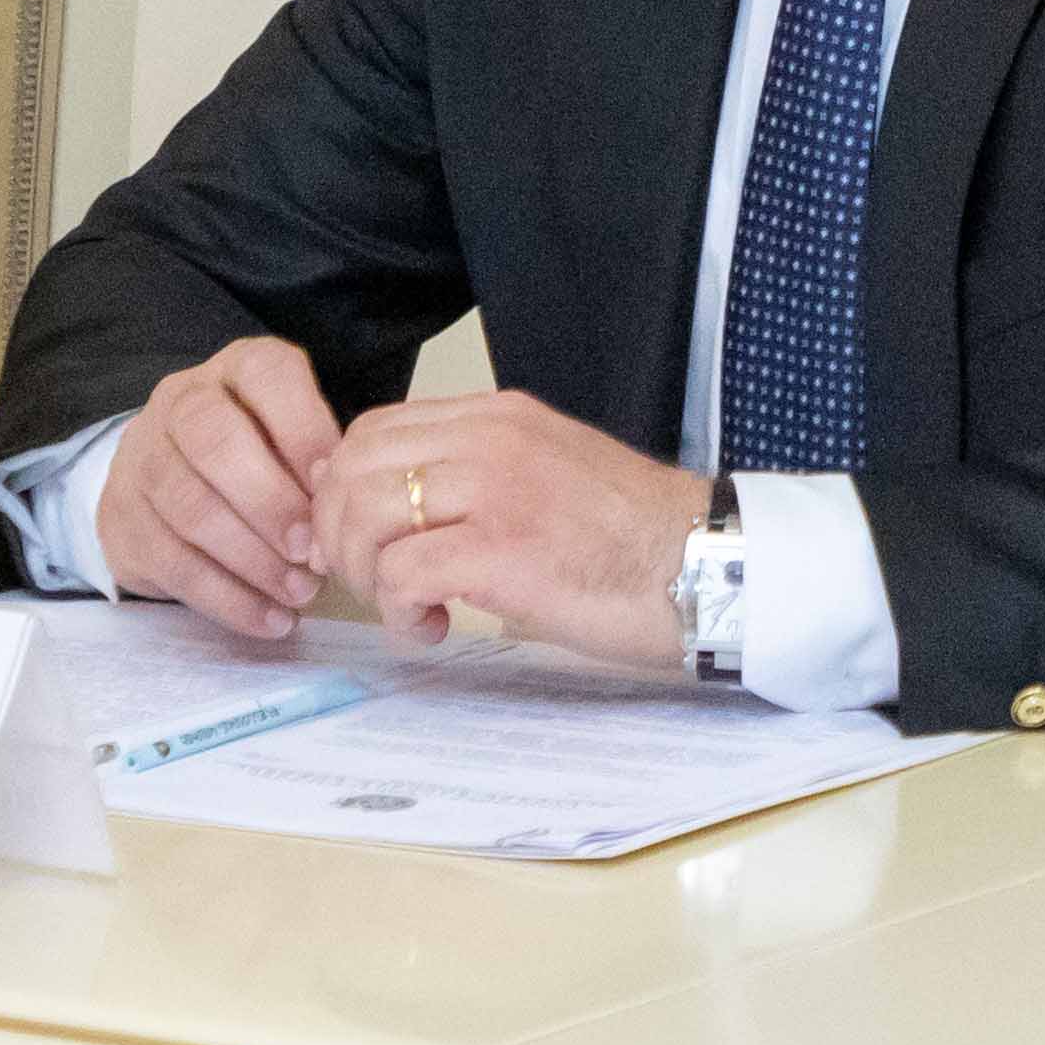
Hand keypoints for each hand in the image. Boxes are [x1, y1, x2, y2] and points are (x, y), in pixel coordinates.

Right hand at [92, 339, 347, 633]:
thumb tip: (337, 510)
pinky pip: (173, 564)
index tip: (335, 483)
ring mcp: (140, 459)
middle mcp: (179, 403)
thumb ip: (319, 462)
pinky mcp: (121, 520)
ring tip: (302, 593)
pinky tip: (271, 619)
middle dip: (270, 502)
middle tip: (312, 551)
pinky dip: (228, 599)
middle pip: (214, 441)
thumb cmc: (259, 458)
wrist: (165, 482)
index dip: (303, 429)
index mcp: (236, 370)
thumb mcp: (294, 439)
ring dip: (253, 560)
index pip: (266, 376)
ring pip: (190, 508)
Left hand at [315, 391, 699, 668]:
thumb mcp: (547, 474)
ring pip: (363, 515)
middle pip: (351, 468)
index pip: (373, 431)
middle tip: (373, 582)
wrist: (706, 565)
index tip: (361, 540)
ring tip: (406, 607)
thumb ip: (478, 475)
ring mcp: (497, 490)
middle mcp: (491, 439)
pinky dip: (398, 612)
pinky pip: (402, 574)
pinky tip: (433, 627)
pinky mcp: (503, 550)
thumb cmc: (633, 539)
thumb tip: (398, 511)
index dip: (342, 490)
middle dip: (337, 534)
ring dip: (365, 575)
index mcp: (499, 417)